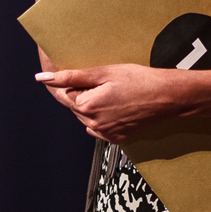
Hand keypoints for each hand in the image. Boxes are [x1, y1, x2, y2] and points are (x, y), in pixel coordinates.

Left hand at [36, 63, 181, 143]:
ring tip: (112, 92)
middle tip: (102, 81)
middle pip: (75, 106)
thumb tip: (43, 79)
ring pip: (86, 117)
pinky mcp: (116, 138)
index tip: (78, 75)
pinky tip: (116, 105)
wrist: (168, 97)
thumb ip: (71, 77)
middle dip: (81, 93)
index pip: (63, 94)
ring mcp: (105, 133)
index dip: (68, 82)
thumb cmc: (139, 80)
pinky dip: (101, 117)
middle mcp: (93, 124)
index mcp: (87, 106)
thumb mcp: (104, 73)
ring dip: (91, 105)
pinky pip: (99, 127)